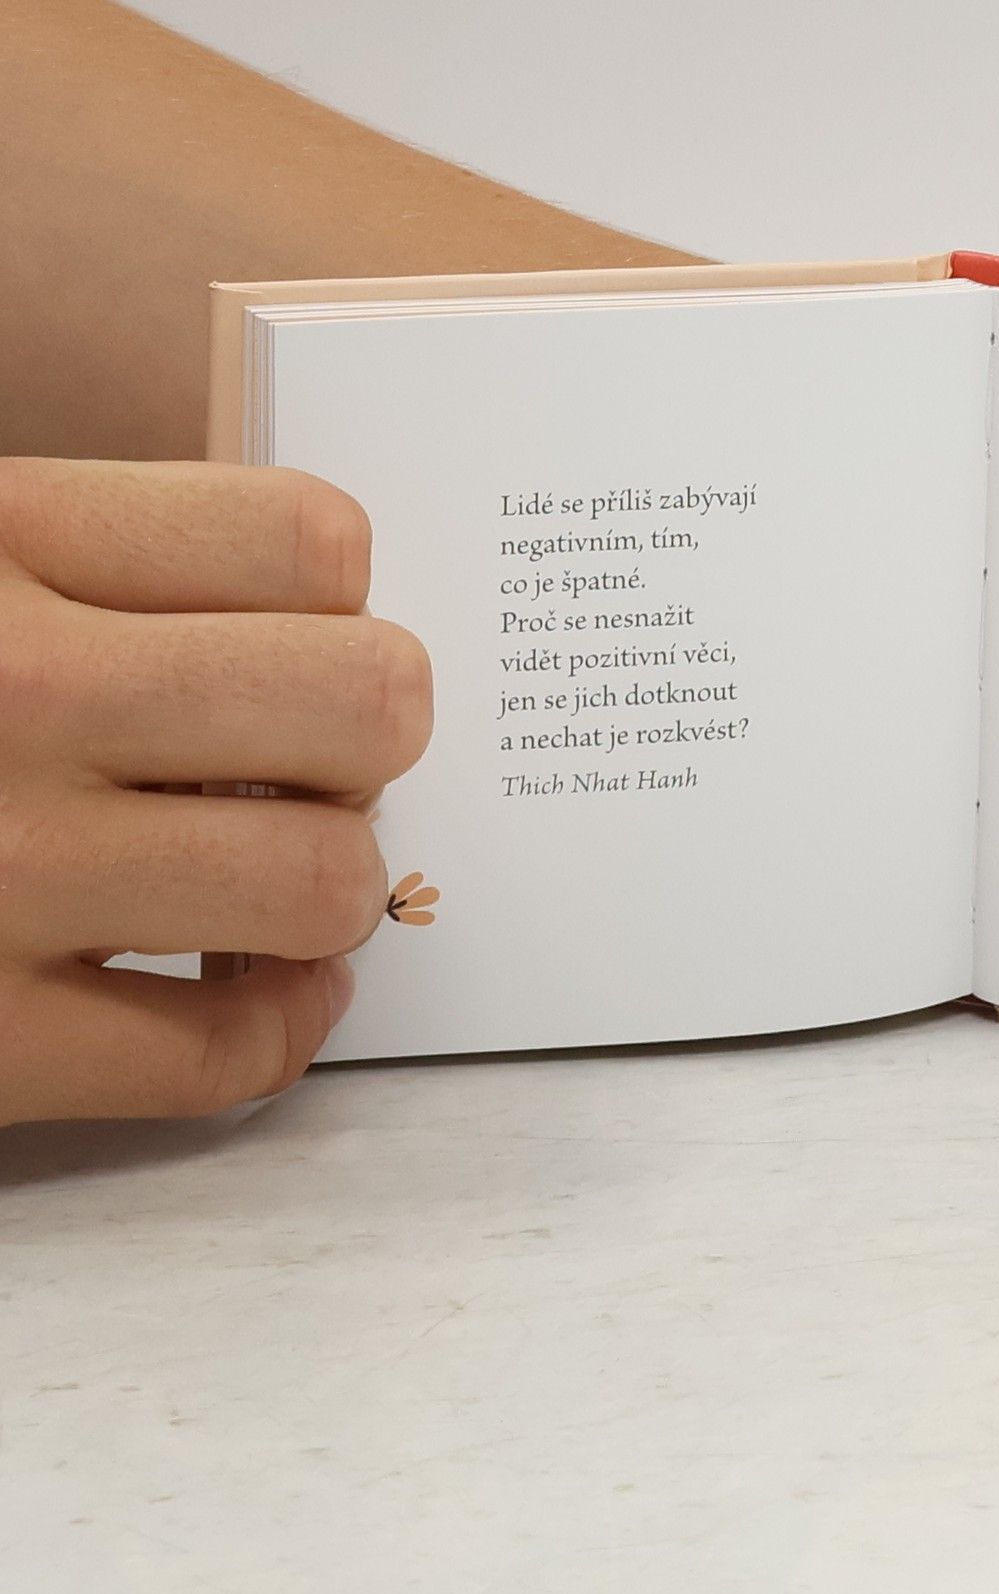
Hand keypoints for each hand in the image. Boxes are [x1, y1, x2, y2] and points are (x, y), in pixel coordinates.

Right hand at [0, 460, 430, 1124]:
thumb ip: (96, 565)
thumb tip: (320, 620)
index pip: (310, 538)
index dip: (341, 599)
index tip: (297, 637)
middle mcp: (4, 699)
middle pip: (367, 700)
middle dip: (366, 735)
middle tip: (304, 759)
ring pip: (322, 881)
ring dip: (328, 885)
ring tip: (267, 874)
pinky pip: (223, 1055)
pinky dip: (279, 1026)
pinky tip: (252, 986)